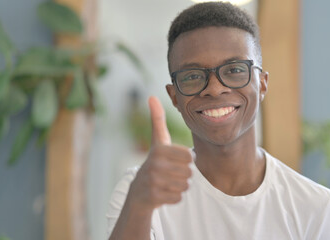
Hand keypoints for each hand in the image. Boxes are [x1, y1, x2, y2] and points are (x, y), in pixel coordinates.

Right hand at [127, 96, 192, 210]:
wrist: (139, 191)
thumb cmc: (155, 161)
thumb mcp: (157, 140)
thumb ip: (158, 119)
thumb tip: (152, 96)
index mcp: (159, 150)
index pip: (190, 157)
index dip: (186, 160)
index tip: (174, 160)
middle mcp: (154, 165)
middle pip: (189, 172)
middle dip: (183, 174)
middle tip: (170, 173)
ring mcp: (153, 182)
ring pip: (185, 185)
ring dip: (180, 186)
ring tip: (167, 182)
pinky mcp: (153, 197)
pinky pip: (179, 197)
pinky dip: (175, 197)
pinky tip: (164, 192)